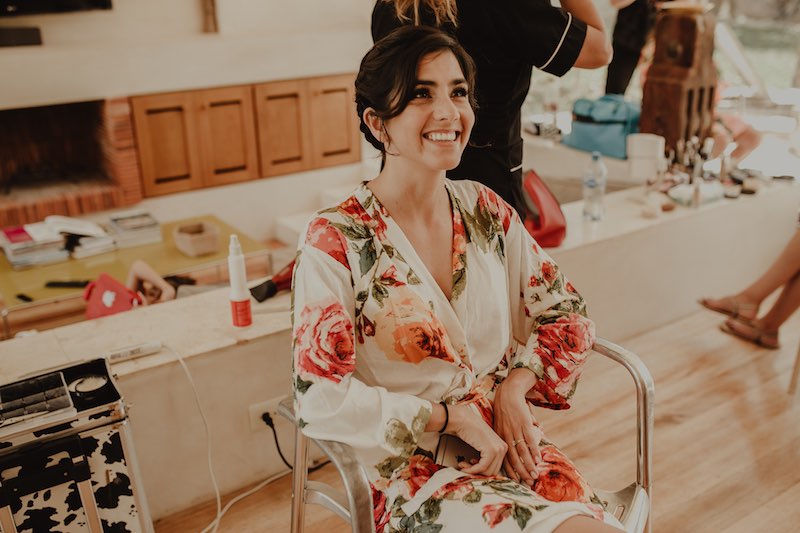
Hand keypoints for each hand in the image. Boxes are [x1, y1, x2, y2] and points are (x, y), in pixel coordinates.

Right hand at [447, 403, 506, 475]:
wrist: (462, 419)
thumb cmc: (469, 429)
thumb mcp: (481, 445)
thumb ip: (486, 457)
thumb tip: (483, 472)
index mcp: (502, 446)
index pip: (496, 467)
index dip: (482, 471)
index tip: (471, 467)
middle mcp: (503, 448)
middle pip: (493, 472)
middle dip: (477, 472)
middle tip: (465, 467)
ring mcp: (498, 449)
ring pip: (488, 472)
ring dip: (473, 471)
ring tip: (463, 465)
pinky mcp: (491, 450)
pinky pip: (482, 468)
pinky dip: (471, 469)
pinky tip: (463, 465)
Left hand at [493, 369, 543, 486]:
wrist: (507, 392)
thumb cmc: (506, 408)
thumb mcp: (502, 423)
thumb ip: (512, 434)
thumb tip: (531, 435)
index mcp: (499, 437)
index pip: (504, 458)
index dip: (510, 470)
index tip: (516, 481)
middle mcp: (506, 436)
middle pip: (514, 458)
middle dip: (521, 472)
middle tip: (528, 483)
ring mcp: (515, 430)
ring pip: (522, 452)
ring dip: (529, 465)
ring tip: (535, 475)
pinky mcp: (523, 424)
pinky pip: (529, 441)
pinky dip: (534, 451)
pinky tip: (538, 460)